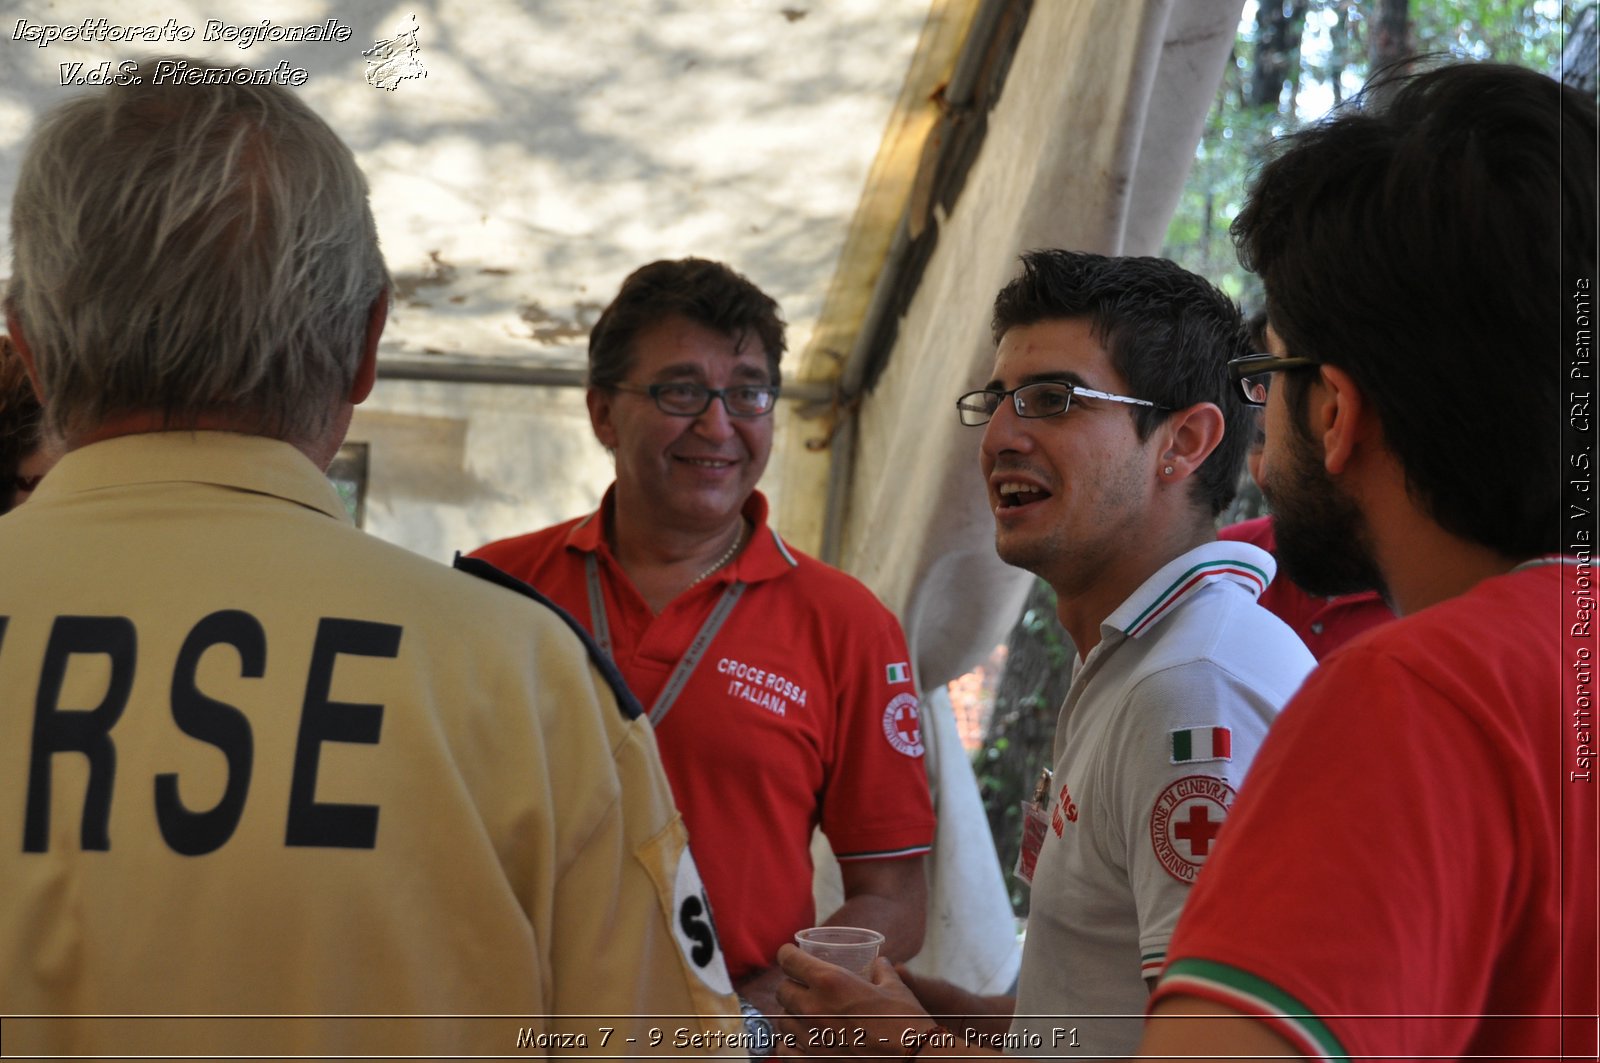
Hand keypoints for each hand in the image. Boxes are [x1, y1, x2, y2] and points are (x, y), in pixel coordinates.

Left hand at [773, 944, 936, 1057]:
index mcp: (831, 981)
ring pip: (782, 1021)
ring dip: (792, 1016)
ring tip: (806, 1018)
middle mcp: (813, 1008)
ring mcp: (810, 1039)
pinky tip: (803, 1043)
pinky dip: (790, 1045)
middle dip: (791, 987)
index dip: (788, 955)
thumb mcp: (895, 988)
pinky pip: (784, 1051)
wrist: (912, 1062)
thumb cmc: (906, 1023)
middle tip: (804, 989)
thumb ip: (882, 971)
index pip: (788, 959)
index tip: (791, 956)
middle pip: (782, 990)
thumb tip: (880, 962)